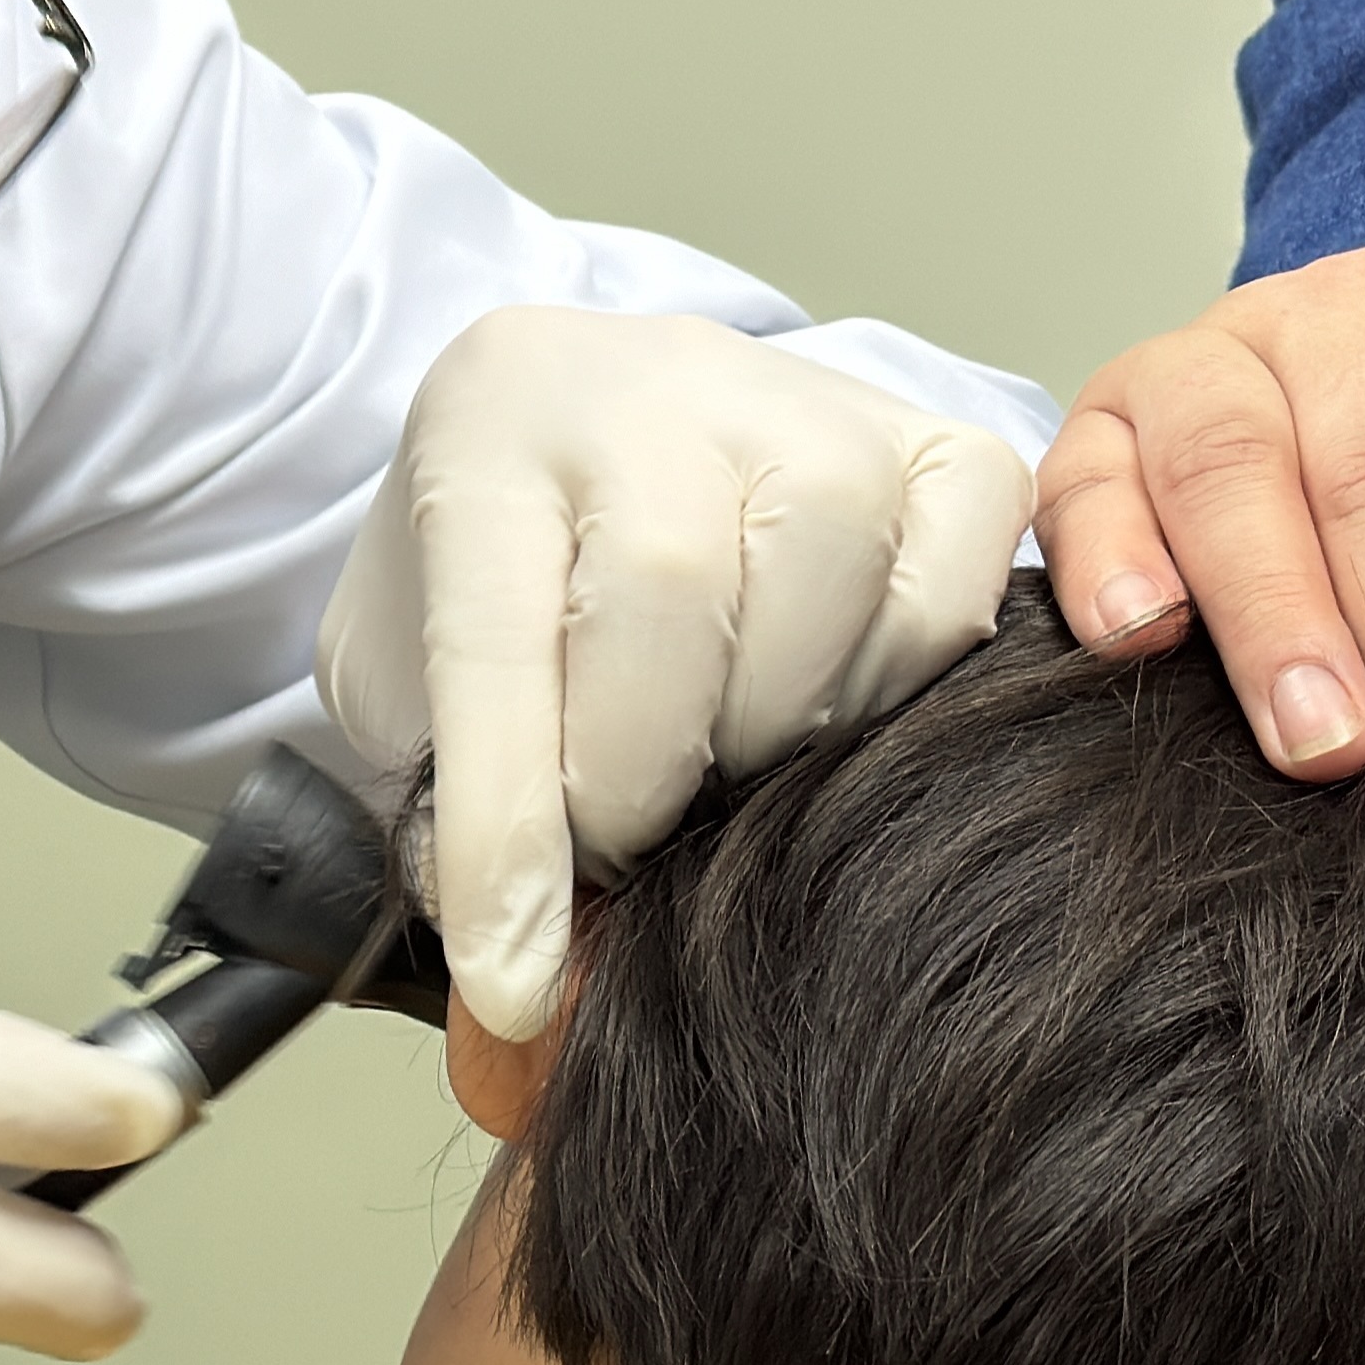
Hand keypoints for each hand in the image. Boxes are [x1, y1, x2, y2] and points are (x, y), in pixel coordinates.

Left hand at [316, 311, 1031, 1042]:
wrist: (603, 439)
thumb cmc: (513, 575)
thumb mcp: (417, 676)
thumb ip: (444, 802)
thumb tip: (522, 982)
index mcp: (488, 428)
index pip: (493, 636)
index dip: (508, 827)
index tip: (512, 982)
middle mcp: (653, 381)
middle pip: (666, 592)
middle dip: (640, 776)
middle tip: (622, 837)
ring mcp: (811, 401)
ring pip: (826, 583)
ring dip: (773, 732)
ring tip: (722, 757)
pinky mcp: (944, 448)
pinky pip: (947, 596)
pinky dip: (895, 689)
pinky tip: (825, 705)